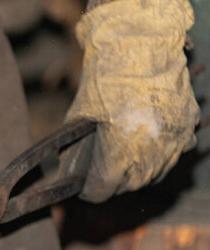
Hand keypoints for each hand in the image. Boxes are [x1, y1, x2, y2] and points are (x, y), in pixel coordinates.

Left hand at [63, 0, 198, 201]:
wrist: (140, 50)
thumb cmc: (105, 83)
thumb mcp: (80, 120)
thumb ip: (77, 149)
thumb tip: (71, 167)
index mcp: (119, 157)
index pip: (102, 191)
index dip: (90, 191)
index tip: (84, 187)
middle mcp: (148, 157)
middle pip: (129, 186)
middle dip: (113, 183)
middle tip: (102, 176)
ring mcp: (172, 143)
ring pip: (155, 173)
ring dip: (137, 172)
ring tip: (123, 164)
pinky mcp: (186, 128)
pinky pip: (174, 152)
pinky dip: (158, 154)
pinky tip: (146, 146)